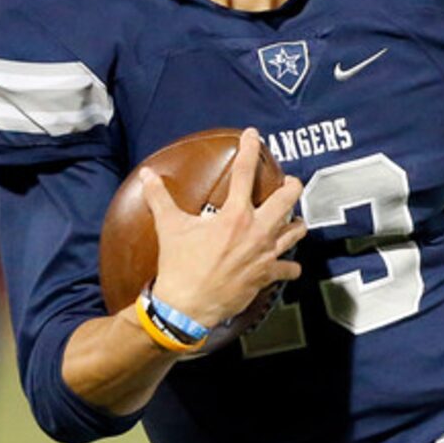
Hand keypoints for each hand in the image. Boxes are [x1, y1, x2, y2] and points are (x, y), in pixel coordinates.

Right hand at [142, 127, 304, 330]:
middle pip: (287, 199)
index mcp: (234, 215)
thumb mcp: (169, 227)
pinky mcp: (266, 276)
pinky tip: (289, 265)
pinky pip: (289, 269)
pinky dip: (290, 266)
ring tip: (294, 220)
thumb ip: (159, 198)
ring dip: (296, 223)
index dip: (249, 149)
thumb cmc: (179, 266)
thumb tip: (147, 175)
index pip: (244, 172)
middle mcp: (256, 231)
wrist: (187, 306)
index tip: (253, 135)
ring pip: (295, 232)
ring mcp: (265, 254)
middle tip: (289, 182)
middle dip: (291, 186)